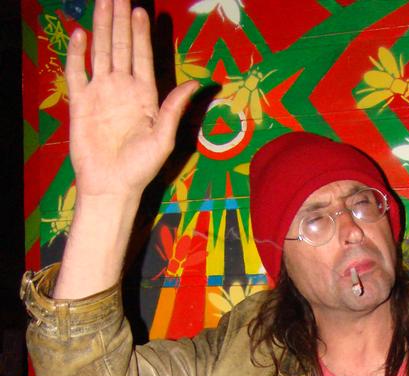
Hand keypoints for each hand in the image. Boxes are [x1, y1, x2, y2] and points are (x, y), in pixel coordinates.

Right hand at [65, 0, 198, 200]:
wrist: (111, 186)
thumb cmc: (140, 169)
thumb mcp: (163, 140)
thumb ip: (174, 110)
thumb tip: (194, 85)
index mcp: (144, 97)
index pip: (142, 57)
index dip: (141, 34)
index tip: (141, 10)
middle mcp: (122, 90)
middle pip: (121, 47)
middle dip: (120, 21)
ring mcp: (100, 94)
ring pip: (101, 53)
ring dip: (102, 28)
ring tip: (103, 2)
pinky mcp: (80, 104)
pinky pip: (77, 73)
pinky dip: (77, 54)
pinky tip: (81, 35)